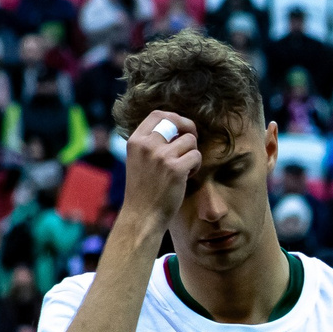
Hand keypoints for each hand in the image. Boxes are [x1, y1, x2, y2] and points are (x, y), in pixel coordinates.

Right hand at [119, 110, 200, 232]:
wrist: (142, 217)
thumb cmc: (144, 191)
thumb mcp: (138, 161)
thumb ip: (151, 143)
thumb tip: (177, 126)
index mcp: (136, 141)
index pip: (158, 114)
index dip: (174, 117)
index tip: (181, 128)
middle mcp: (147, 145)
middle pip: (176, 122)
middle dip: (189, 129)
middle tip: (192, 143)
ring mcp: (161, 156)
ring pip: (190, 140)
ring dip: (192, 153)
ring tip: (184, 169)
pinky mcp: (176, 169)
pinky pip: (196, 156)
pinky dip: (196, 166)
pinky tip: (186, 177)